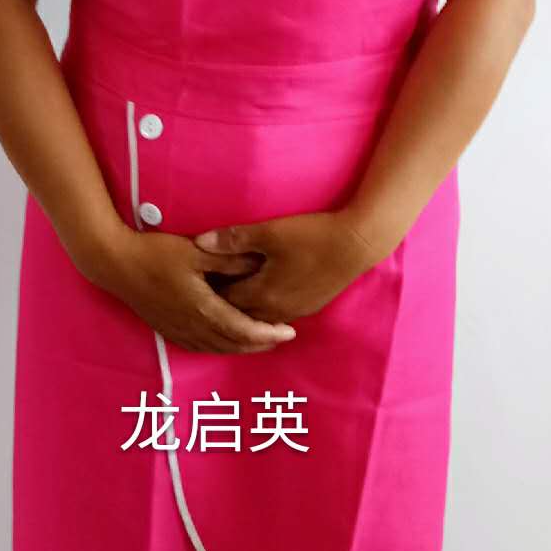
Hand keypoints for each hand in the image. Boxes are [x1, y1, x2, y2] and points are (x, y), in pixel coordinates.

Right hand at [96, 227, 298, 354]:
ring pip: (217, 348)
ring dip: (242, 348)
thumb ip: (228, 260)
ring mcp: (178, 331)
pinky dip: (220, 347)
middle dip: (260, 344)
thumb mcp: (196, 251)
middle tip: (282, 337)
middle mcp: (191, 326)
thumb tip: (258, 262)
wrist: (115, 264)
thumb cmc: (156, 254)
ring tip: (262, 341)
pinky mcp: (167, 329)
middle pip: (233, 345)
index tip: (289, 331)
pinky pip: (200, 347)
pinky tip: (226, 341)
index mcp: (202, 308)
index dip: (268, 333)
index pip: (243, 330)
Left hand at [192, 210, 382, 324]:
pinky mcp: (310, 306)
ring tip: (229, 293)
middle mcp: (277, 311)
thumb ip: (233, 239)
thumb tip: (199, 242)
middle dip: (223, 304)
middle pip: (240, 315)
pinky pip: (277, 314)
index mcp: (263, 295)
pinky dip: (263, 308)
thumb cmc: (311, 236)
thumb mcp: (270, 232)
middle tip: (205, 290)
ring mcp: (295, 311)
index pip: (224, 302)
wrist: (357, 244)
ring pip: (259, 318)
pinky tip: (261, 294)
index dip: (208, 292)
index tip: (193, 281)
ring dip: (244, 308)